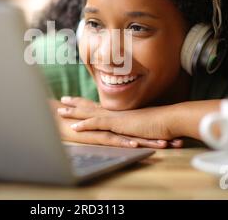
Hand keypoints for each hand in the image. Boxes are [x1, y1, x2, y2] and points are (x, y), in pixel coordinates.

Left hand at [55, 97, 183, 147]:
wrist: (168, 119)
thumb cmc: (160, 122)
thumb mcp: (143, 123)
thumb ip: (135, 124)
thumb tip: (132, 126)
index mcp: (119, 112)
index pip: (99, 105)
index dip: (86, 102)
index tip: (76, 99)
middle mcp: (115, 112)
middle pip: (90, 106)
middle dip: (75, 103)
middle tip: (62, 99)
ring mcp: (115, 117)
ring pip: (89, 113)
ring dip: (73, 112)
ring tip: (59, 111)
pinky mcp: (118, 124)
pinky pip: (97, 124)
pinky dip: (85, 125)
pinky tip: (73, 127)